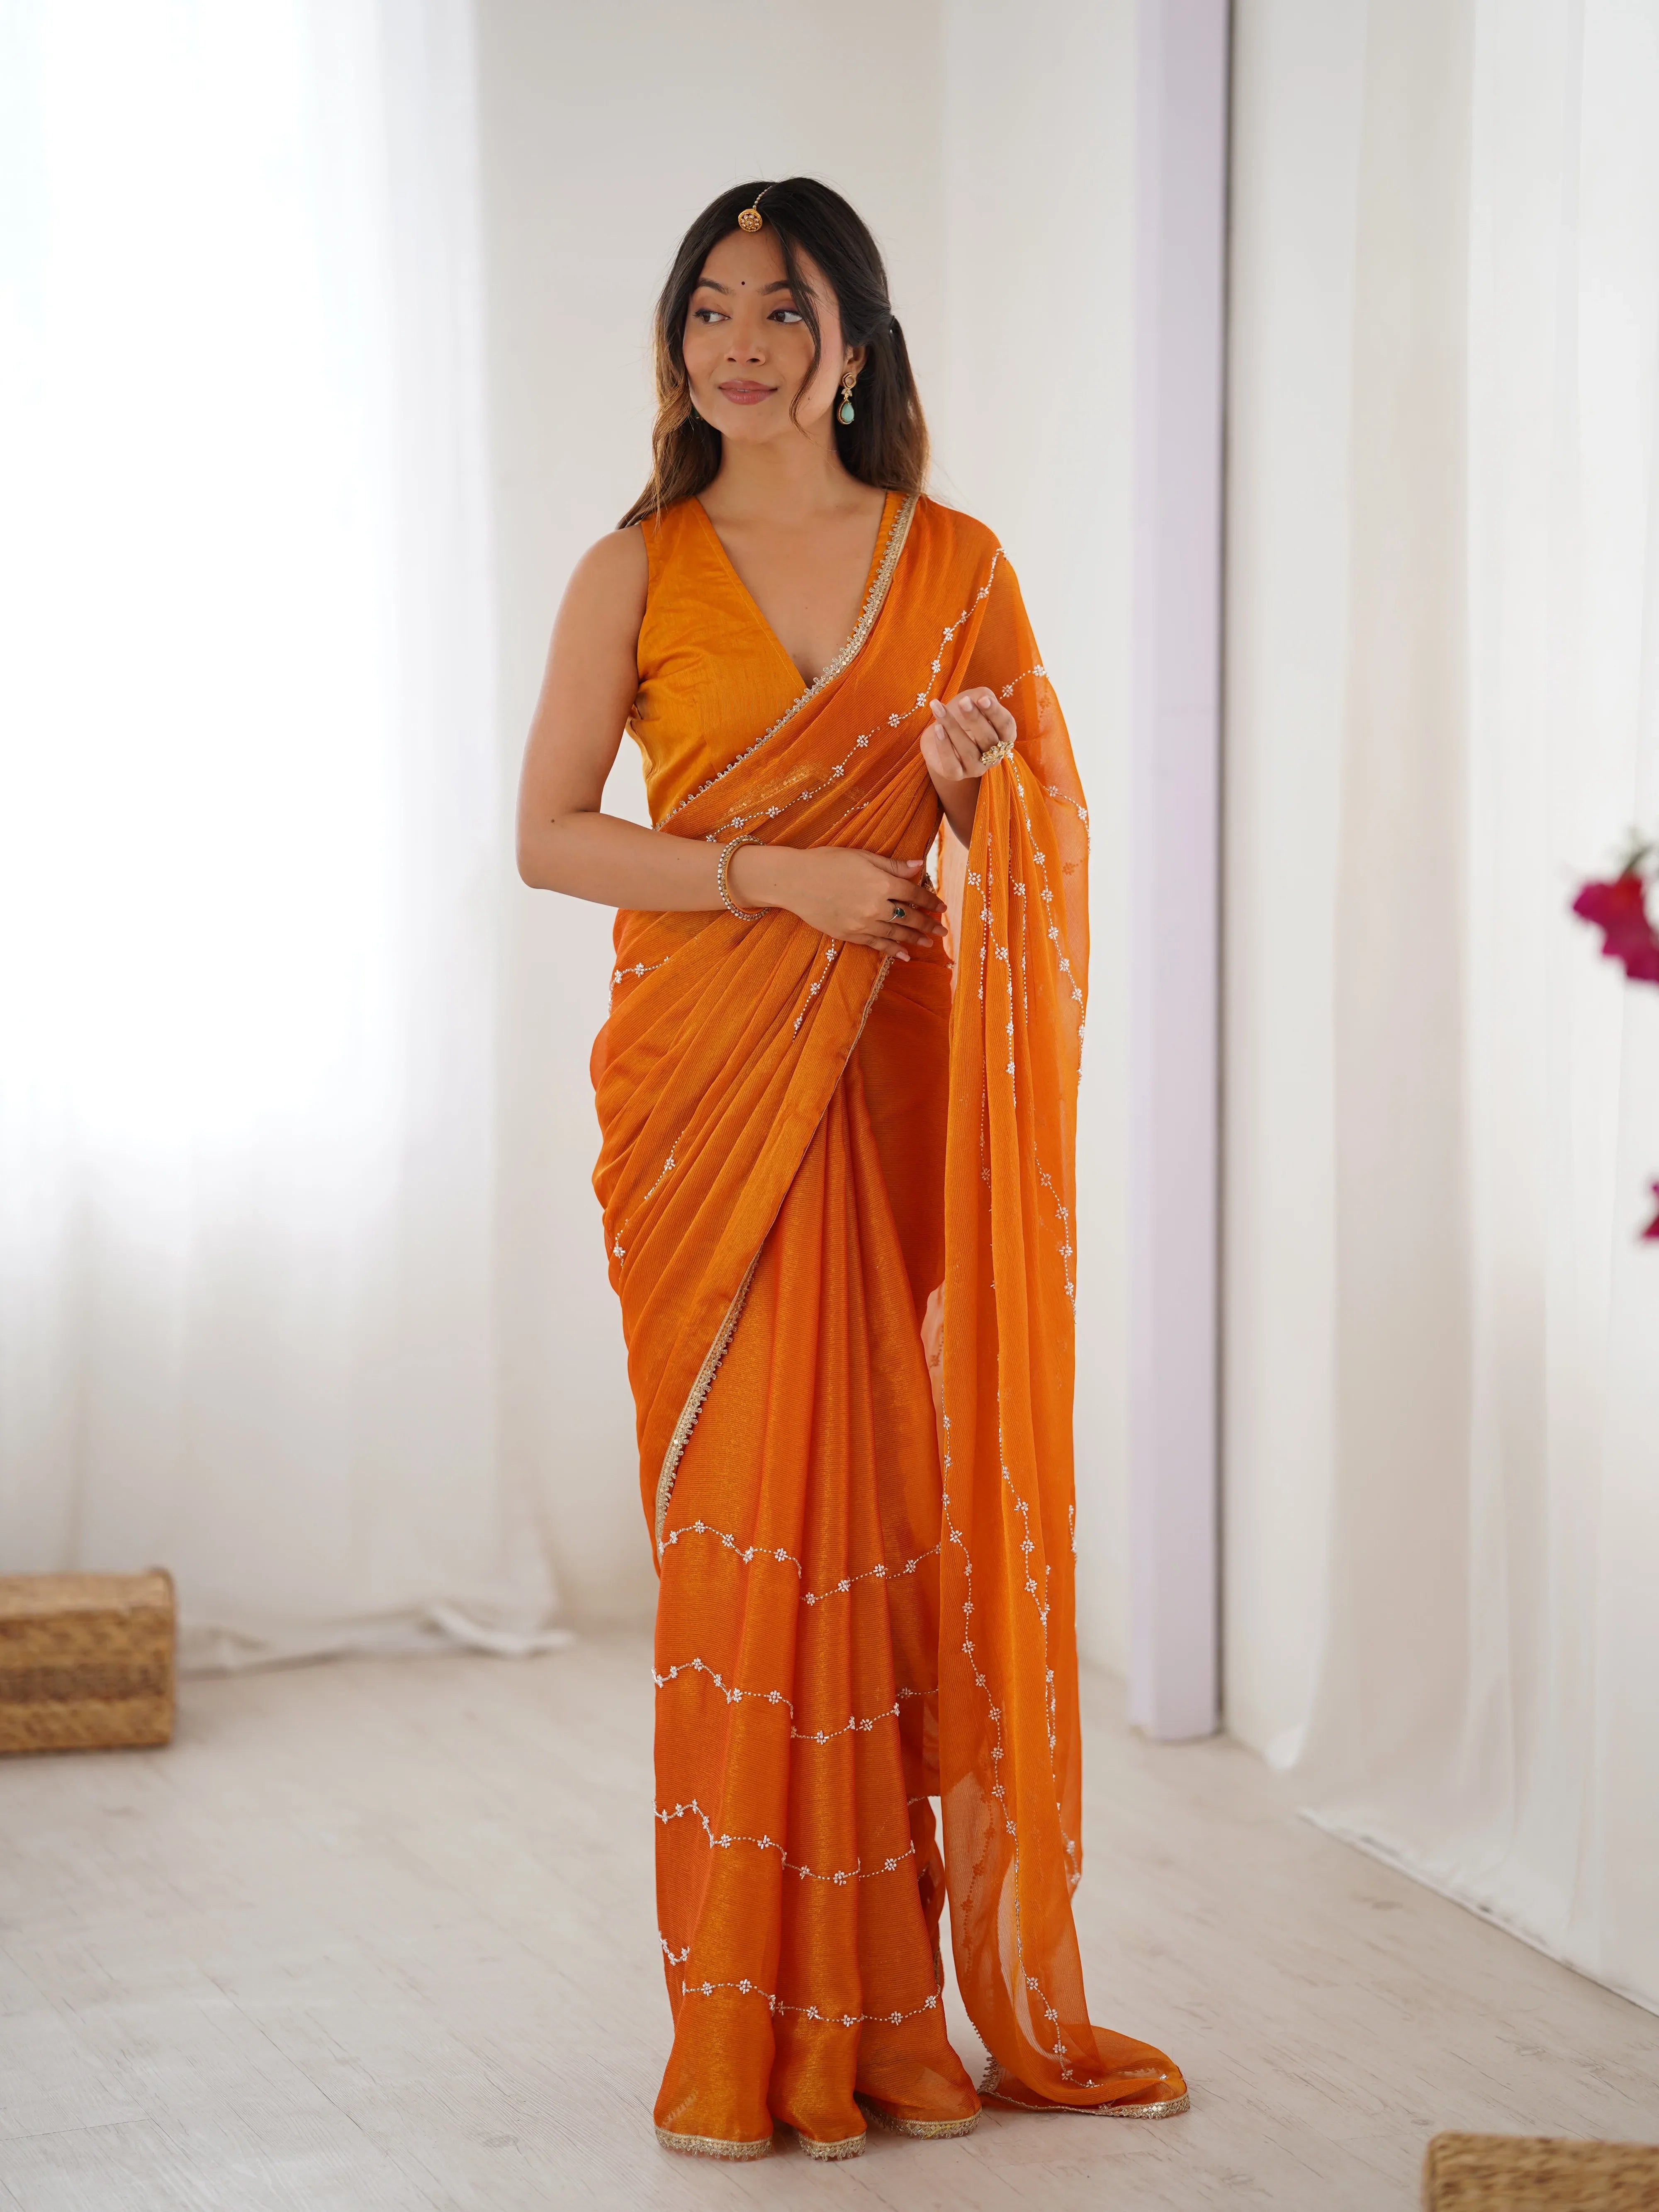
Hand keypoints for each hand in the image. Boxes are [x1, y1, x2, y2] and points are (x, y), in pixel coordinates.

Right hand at [734, 846, 945, 960]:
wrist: (794, 881)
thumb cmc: (828, 862)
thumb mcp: (862, 856)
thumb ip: (893, 865)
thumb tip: (920, 865)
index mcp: (882, 882)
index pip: (915, 894)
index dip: (931, 901)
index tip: (942, 906)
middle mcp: (876, 905)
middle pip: (910, 917)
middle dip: (929, 924)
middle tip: (943, 930)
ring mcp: (863, 923)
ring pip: (897, 933)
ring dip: (916, 939)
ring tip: (930, 942)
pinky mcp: (850, 934)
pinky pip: (877, 945)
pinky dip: (893, 950)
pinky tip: (905, 955)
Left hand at [921, 688, 1016, 844]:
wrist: (941, 744)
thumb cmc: (961, 717)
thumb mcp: (974, 703)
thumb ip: (979, 698)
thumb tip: (978, 696)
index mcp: (1004, 738)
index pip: (1005, 726)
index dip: (995, 713)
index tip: (982, 697)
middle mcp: (994, 757)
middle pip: (988, 739)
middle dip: (974, 720)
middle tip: (962, 701)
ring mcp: (975, 770)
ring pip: (968, 751)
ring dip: (953, 729)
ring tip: (938, 706)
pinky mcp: (954, 777)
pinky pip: (951, 764)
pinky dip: (943, 747)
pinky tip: (934, 729)